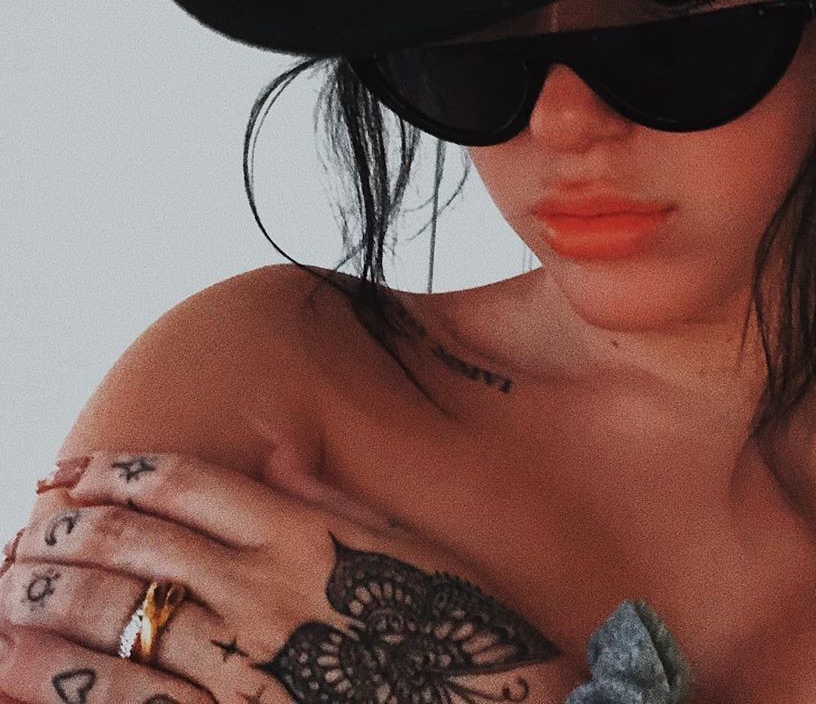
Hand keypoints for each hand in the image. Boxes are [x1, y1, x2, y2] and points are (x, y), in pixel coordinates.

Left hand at [0, 449, 565, 702]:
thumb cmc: (452, 623)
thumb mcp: (400, 542)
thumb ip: (330, 499)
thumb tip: (276, 455)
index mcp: (303, 533)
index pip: (189, 484)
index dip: (123, 469)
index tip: (80, 466)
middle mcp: (264, 587)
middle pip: (140, 540)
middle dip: (72, 527)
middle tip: (33, 522)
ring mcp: (245, 660)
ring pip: (122, 615)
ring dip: (53, 596)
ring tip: (14, 582)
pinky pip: (132, 701)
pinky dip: (68, 682)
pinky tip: (24, 664)